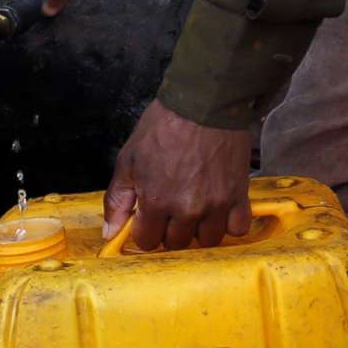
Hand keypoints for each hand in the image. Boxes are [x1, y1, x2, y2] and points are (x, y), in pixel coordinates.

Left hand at [105, 100, 254, 251]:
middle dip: (169, 231)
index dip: (145, 231)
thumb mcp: (128, 159)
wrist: (202, 103)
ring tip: (194, 211)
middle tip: (170, 211)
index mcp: (155, 201)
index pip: (147, 241)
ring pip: (207, 240)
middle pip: (177, 244)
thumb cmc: (163, 126)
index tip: (147, 219)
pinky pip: (237, 228)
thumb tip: (109, 233)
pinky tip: (219, 211)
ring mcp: (215, 204)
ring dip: (198, 231)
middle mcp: (186, 209)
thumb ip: (117, 199)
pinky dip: (229, 224)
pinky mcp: (238, 195)